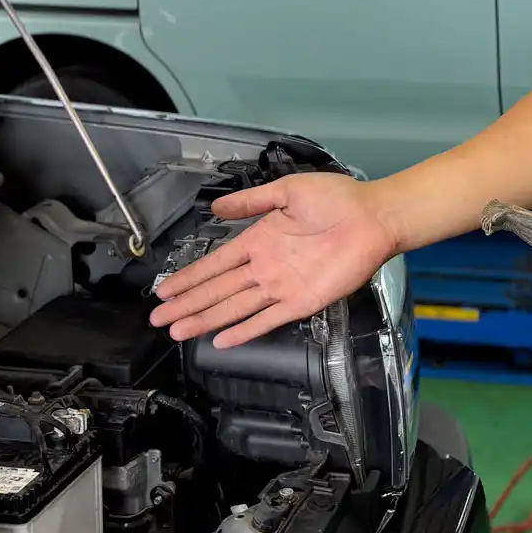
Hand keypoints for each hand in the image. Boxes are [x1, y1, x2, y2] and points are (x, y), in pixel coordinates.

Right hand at [148, 171, 401, 348]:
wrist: (372, 217)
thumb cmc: (336, 199)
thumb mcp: (286, 191)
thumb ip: (251, 202)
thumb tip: (215, 209)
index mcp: (260, 240)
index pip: (216, 264)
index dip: (190, 277)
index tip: (164, 290)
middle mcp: (266, 267)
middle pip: (218, 290)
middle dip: (187, 304)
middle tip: (158, 319)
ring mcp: (281, 287)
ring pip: (234, 307)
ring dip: (206, 320)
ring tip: (178, 331)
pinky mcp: (301, 302)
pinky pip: (267, 320)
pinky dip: (244, 331)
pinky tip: (222, 341)